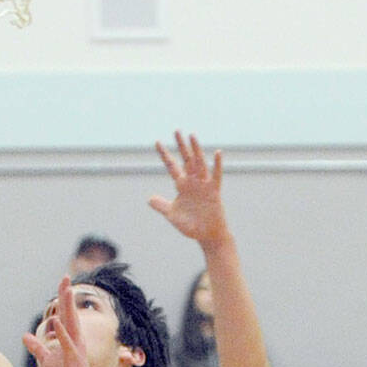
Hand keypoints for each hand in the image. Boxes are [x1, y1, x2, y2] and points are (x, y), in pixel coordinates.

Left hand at [24, 276, 97, 366]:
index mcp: (70, 339)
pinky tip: (57, 320)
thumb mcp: (45, 361)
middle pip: (70, 314)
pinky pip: (67, 344)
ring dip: (68, 307)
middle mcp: (75, 341)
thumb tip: (26, 336)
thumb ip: (37, 347)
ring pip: (71, 324)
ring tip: (66, 290)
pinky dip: (62, 333)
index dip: (62, 299)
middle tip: (65, 277)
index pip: (64, 315)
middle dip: (67, 295)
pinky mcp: (74, 360)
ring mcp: (75, 350)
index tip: (63, 282)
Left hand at [148, 132, 229, 249]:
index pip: (172, 166)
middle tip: (176, 131)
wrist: (207, 235)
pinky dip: (217, 165)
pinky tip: (217, 153)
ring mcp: (204, 185)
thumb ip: (162, 206)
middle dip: (181, 146)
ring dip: (196, 149)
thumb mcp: (173, 215)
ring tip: (192, 135)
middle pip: (186, 159)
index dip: (165, 155)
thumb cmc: (191, 226)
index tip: (157, 142)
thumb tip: (149, 199)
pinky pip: (216, 176)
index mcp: (182, 185)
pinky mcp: (214, 191)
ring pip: (199, 163)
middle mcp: (193, 182)